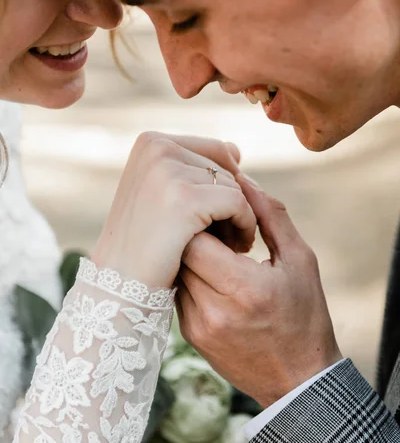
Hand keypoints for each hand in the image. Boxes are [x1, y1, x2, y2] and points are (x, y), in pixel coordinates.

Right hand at [93, 133, 256, 287]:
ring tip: (231, 243)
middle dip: (233, 201)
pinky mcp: (184, 199)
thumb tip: (235, 149)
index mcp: (151, 141)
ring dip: (240, 216)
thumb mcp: (160, 193)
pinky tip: (237, 247)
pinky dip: (244, 225)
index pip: (216, 151)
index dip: (226, 185)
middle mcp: (157, 147)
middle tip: (230, 235)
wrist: (119, 284)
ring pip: (234, 186)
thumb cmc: (144, 242)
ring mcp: (168, 171)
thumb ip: (192, 168)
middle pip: (225, 168)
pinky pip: (237, 203)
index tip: (223, 215)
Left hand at [177, 174, 341, 407]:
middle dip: (193, 230)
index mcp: (244, 288)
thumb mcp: (300, 259)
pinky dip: (191, 274)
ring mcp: (197, 327)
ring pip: (175, 270)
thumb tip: (242, 178)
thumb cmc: (305, 314)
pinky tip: (212, 272)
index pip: (196, 237)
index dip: (203, 217)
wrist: (298, 380)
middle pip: (179, 252)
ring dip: (190, 252)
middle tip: (214, 223)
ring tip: (215, 247)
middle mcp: (213, 311)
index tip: (221, 212)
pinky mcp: (190, 336)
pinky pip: (179, 290)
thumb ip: (270, 215)